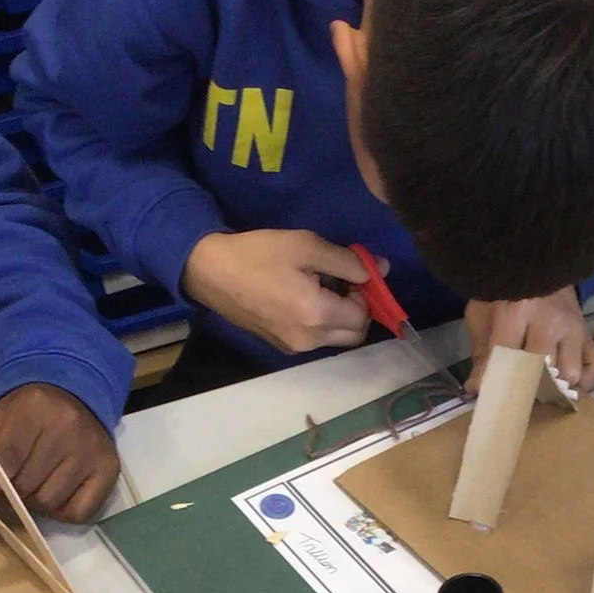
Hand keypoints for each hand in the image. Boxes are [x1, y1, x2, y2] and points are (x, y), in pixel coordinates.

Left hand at [0, 384, 119, 523]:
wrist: (71, 394)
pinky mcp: (109, 470)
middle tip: (14, 477)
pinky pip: (78, 512)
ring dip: (36, 500)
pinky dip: (62, 510)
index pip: (6, 458)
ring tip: (37, 480)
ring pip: (49, 502)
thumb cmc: (25, 414)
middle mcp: (69, 428)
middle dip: (12, 490)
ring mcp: (92, 451)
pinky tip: (58, 490)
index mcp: (34, 409)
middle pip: (27, 485)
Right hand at [185, 230, 379, 353]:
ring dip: (340, 318)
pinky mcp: (282, 347)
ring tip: (320, 289)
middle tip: (340, 282)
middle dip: (357, 309)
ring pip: (338, 339)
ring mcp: (294, 347)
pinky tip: (303, 299)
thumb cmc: (259, 254)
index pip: (364, 314)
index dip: (364, 292)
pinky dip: (322, 324)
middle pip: (355, 334)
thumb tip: (381, 269)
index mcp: (317, 314)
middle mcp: (309, 340)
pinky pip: (317, 340)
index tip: (349, 271)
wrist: (212, 272)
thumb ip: (348, 260)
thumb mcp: (306, 245)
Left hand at [463, 288, 593, 394]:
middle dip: (527, 388)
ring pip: (571, 374)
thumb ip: (481, 351)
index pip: (508, 356)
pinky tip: (567, 381)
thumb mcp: (482, 313)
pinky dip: (585, 380)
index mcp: (518, 310)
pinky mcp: (589, 335)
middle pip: (543, 370)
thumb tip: (478, 389)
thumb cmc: (506, 290)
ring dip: (555, 387)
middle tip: (515, 393)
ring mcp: (575, 329)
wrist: (537, 262)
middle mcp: (551, 321)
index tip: (489, 396)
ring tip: (540, 388)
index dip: (497, 381)